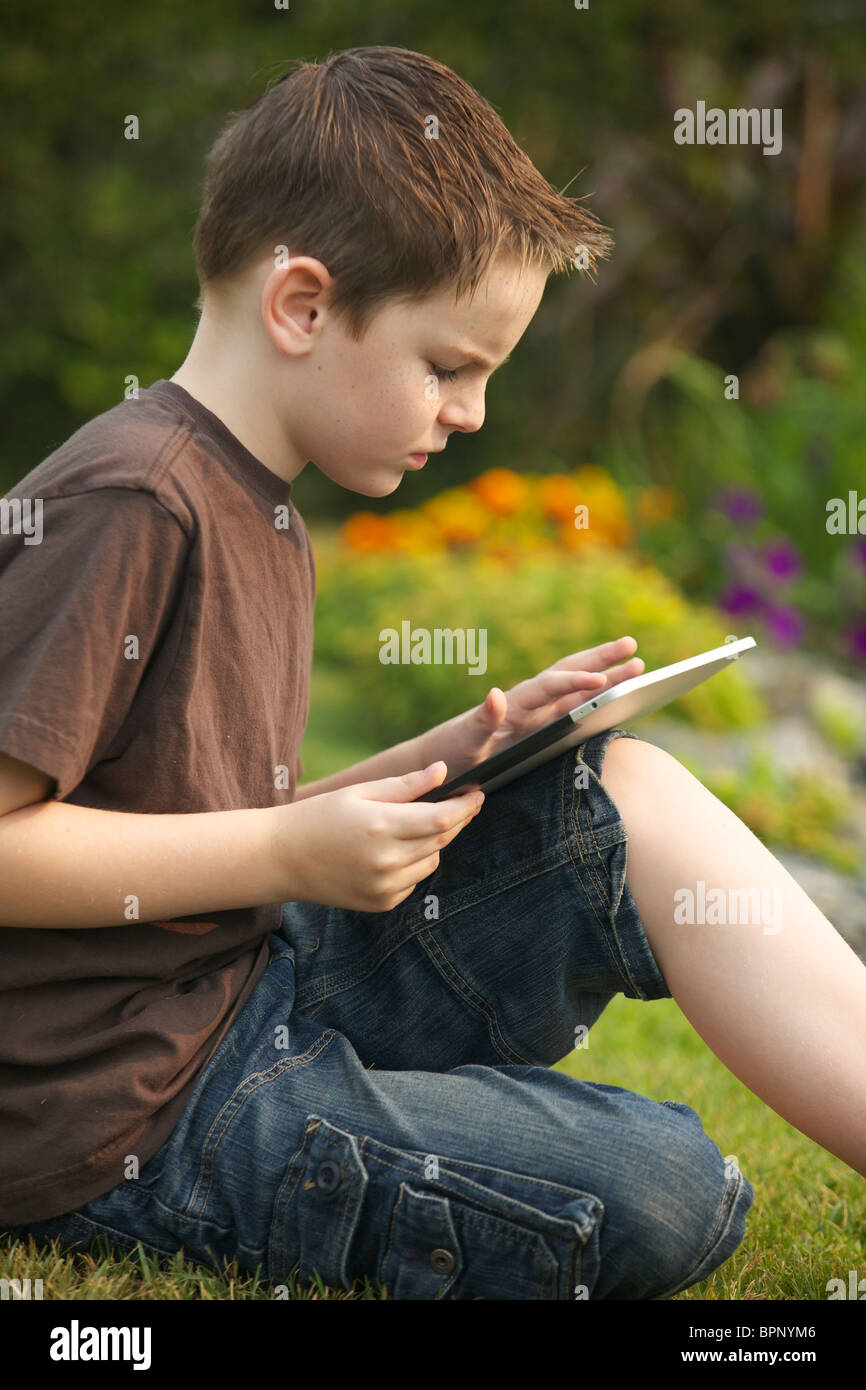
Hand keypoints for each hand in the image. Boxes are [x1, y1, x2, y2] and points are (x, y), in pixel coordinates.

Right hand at [272, 763, 482, 911]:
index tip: (477, 793)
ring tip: (414, 825)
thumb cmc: (319, 817)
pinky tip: (393, 851)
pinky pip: (415, 879)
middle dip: (457, 820)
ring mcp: (385, 887)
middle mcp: (387, 861)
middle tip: (462, 802)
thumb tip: (442, 771)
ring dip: (435, 842)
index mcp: (381, 827)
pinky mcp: (382, 903)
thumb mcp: (360, 792)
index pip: (441, 819)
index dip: (465, 806)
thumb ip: (405, 785)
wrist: (282, 858)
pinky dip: (415, 863)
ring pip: (433, 860)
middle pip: (442, 839)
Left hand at [450, 635, 644, 772]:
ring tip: (639, 665)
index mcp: (515, 704)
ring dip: (608, 676)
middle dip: (601, 659)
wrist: (448, 756)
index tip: (600, 680)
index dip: (574, 683)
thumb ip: (482, 719)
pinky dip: (601, 699)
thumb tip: (496, 694)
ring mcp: (540, 713)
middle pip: (571, 674)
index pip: (550, 687)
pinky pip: (578, 708)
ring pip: (580, 690)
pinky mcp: (544, 726)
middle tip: (632, 645)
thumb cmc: (456, 750)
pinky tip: (621, 698)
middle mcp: (531, 702)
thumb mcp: (466, 739)